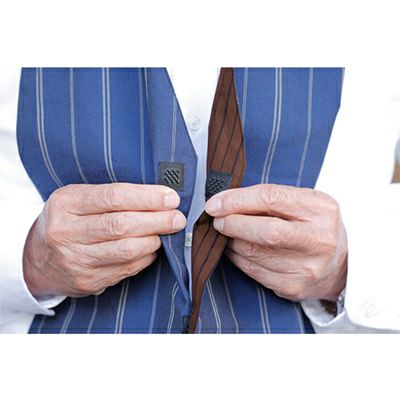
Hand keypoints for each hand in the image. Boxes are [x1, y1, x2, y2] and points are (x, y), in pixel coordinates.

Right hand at [23, 183, 186, 296]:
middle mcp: (66, 233)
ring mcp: (76, 260)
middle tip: (177, 217)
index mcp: (65, 203)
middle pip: (122, 226)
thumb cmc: (67, 221)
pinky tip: (152, 247)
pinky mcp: (88, 281)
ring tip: (167, 231)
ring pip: (127, 250)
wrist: (38, 259)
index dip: (147, 197)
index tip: (171, 198)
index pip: (113, 197)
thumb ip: (112, 196)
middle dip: (158, 220)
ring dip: (155, 240)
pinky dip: (146, 257)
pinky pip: (127, 268)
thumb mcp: (78, 198)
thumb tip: (159, 197)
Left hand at [205, 184, 346, 301]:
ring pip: (253, 252)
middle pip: (265, 231)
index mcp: (321, 209)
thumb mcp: (303, 202)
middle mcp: (318, 240)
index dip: (236, 200)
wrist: (340, 264)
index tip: (215, 203)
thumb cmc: (313, 226)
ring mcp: (307, 267)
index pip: (271, 198)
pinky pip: (252, 270)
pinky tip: (236, 249)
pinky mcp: (293, 286)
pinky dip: (237, 257)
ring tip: (228, 232)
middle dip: (232, 223)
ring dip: (231, 241)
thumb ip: (269, 198)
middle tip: (218, 220)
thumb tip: (224, 201)